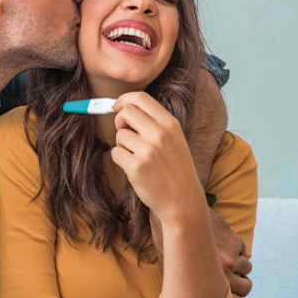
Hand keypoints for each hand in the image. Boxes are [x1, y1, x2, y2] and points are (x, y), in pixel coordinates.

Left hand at [110, 92, 204, 216]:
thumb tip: (122, 107)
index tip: (117, 105)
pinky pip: (115, 153)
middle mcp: (160, 134)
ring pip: (119, 135)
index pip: (141, 98)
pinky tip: (134, 168)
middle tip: (125, 133)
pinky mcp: (136, 167)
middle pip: (126, 112)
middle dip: (120, 120)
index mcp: (171, 124)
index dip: (124, 99)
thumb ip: (153, 122)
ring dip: (122, 145)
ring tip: (137, 156)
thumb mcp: (174, 139)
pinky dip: (120, 159)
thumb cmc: (174, 168)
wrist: (182, 199)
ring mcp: (148, 150)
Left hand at [152, 209, 253, 297]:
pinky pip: (244, 251)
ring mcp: (230, 259)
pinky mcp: (234, 243)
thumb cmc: (171, 246)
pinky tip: (221, 242)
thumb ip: (192, 290)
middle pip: (246, 288)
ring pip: (247, 268)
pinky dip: (238, 249)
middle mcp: (222, 276)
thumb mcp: (175, 272)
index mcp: (207, 288)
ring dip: (239, 264)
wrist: (176, 217)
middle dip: (242, 284)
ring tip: (222, 255)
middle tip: (231, 277)